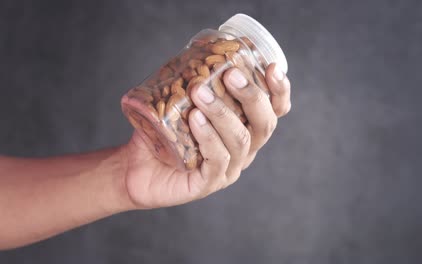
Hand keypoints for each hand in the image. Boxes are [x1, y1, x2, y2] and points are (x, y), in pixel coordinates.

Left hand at [119, 63, 290, 209]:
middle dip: (251, 96)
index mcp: (244, 128)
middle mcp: (243, 148)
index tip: (272, 67)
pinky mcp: (209, 183)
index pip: (274, 111)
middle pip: (264, 124)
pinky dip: (208, 137)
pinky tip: (195, 120)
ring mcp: (229, 168)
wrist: (135, 167)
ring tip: (200, 93)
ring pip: (240, 140)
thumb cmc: (161, 132)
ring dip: (222, 113)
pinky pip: (217, 160)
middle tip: (230, 75)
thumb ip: (196, 81)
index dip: (279, 91)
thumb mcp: (180, 102)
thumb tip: (201, 48)